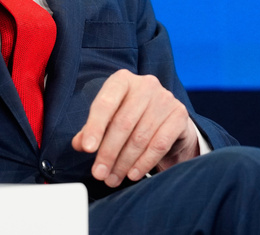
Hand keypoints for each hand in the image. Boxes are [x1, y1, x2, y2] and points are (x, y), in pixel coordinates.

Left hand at [71, 70, 199, 186]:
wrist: (168, 119)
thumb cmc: (132, 117)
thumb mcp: (109, 118)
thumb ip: (92, 130)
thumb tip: (79, 144)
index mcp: (122, 80)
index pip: (105, 103)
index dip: (94, 127)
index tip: (87, 149)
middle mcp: (145, 85)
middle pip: (123, 123)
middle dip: (108, 153)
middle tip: (99, 174)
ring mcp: (165, 98)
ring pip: (140, 136)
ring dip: (124, 162)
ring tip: (113, 178)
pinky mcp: (179, 115)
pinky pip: (160, 144)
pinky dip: (144, 162)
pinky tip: (133, 174)